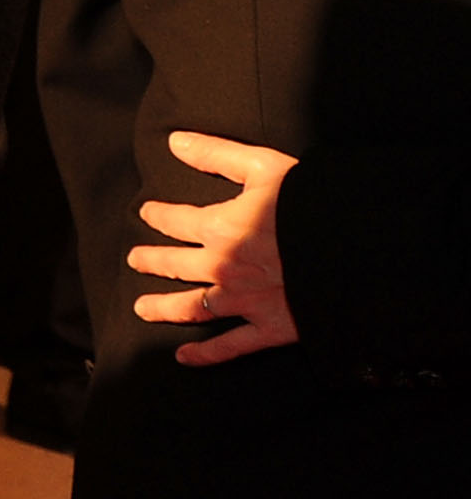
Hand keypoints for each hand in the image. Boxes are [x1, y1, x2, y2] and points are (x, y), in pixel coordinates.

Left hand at [130, 130, 299, 365]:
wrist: (362, 251)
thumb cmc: (315, 203)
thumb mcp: (264, 166)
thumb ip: (216, 154)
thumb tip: (175, 141)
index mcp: (221, 227)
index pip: (177, 220)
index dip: (159, 215)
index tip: (147, 213)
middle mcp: (223, 267)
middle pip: (176, 264)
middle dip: (153, 261)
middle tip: (136, 259)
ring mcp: (245, 301)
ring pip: (191, 308)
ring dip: (163, 308)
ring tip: (141, 307)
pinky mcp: (270, 328)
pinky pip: (230, 346)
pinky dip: (205, 354)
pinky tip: (183, 357)